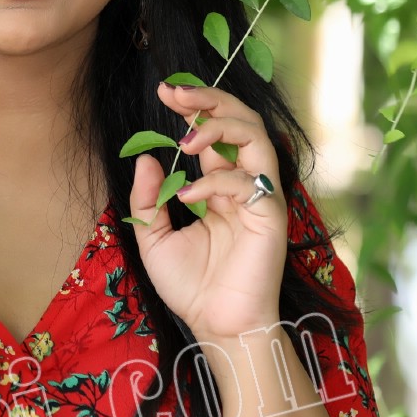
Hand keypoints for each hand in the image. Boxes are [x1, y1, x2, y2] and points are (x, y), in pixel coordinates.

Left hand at [128, 81, 288, 341]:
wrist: (215, 325)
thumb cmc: (190, 286)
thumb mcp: (153, 237)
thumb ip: (148, 199)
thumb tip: (145, 158)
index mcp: (219, 185)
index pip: (215, 131)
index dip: (195, 106)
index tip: (165, 91)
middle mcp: (243, 185)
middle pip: (243, 121)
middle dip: (210, 100)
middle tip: (175, 94)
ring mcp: (260, 198)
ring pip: (257, 137)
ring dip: (220, 126)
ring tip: (188, 138)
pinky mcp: (271, 216)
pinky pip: (249, 182)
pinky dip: (215, 183)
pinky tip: (186, 200)